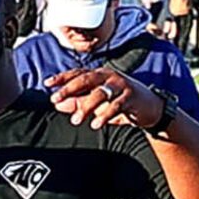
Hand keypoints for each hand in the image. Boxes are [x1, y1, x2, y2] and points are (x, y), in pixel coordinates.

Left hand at [43, 64, 168, 131]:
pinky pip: (116, 105)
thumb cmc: (122, 103)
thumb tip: (58, 105)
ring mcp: (121, 85)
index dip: (62, 78)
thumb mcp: (97, 104)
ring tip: (76, 120)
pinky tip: (95, 124)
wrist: (151, 108)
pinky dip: (105, 115)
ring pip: (100, 93)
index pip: (77, 73)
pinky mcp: (131, 96)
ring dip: (86, 107)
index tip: (47, 84)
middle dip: (69, 89)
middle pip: (86, 79)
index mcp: (99, 75)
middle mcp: (109, 76)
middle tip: (55, 99)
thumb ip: (78, 102)